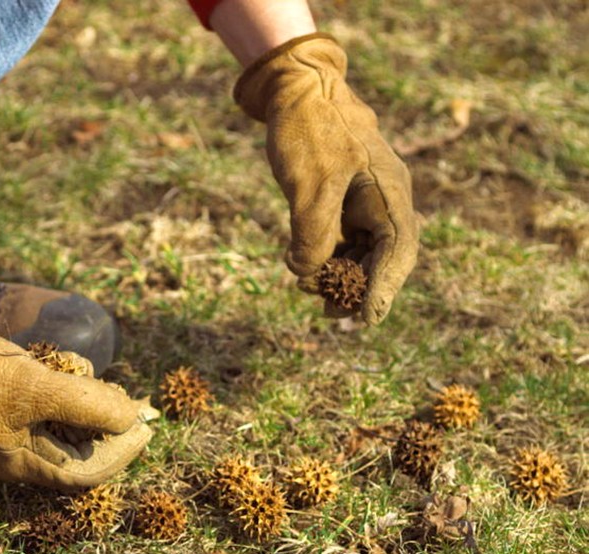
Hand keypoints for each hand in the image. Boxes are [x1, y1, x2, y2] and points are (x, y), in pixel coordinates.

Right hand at [0, 283, 153, 489]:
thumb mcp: (35, 388)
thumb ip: (87, 404)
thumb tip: (130, 417)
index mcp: (18, 463)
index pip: (84, 474)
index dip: (120, 454)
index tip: (146, 427)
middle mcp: (5, 457)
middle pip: (69, 452)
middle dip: (101, 427)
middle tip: (128, 403)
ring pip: (48, 427)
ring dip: (74, 403)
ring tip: (87, 374)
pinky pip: (25, 407)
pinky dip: (47, 388)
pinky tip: (53, 362)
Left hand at [234, 34, 418, 324]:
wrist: (298, 92)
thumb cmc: (309, 132)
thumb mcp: (310, 185)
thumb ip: (313, 234)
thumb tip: (308, 275)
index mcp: (390, 194)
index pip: (396, 253)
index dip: (382, 290)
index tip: (366, 320)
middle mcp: (385, 203)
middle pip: (383, 260)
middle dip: (359, 290)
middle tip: (331, 316)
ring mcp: (366, 206)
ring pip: (361, 256)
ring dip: (339, 278)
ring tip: (311, 291)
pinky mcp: (345, 207)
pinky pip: (344, 244)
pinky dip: (327, 261)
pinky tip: (306, 273)